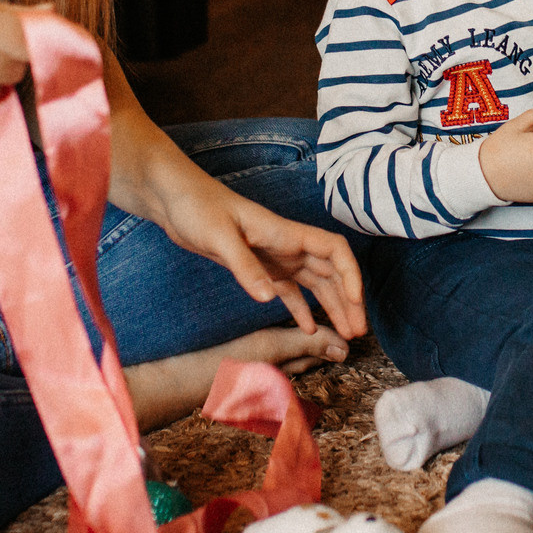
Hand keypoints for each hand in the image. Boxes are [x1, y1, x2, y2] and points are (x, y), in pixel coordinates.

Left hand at [158, 181, 367, 340]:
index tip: (356, 302)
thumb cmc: (197, 207)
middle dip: (348, 300)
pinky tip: (309, 329)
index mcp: (285, 233)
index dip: (350, 274)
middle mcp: (287, 245)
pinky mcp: (259, 268)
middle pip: (331, 272)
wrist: (174, 199)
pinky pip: (289, 291)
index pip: (334, 250)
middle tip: (357, 332)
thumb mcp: (219, 236)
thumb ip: (245, 267)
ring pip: (315, 284)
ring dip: (332, 307)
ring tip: (345, 334)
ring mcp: (275, 257)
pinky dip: (301, 309)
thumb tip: (268, 298)